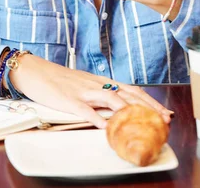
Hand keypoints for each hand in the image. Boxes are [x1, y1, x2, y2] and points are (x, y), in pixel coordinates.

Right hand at [9, 54, 172, 127]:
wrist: (35, 70)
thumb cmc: (58, 80)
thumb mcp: (83, 84)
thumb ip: (99, 95)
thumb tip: (116, 109)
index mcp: (100, 81)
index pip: (131, 89)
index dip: (150, 101)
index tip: (164, 112)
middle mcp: (96, 84)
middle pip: (128, 94)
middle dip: (148, 107)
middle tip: (163, 120)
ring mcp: (83, 91)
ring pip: (111, 99)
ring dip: (130, 112)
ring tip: (143, 124)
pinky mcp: (68, 99)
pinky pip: (85, 109)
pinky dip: (97, 118)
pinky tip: (106, 128)